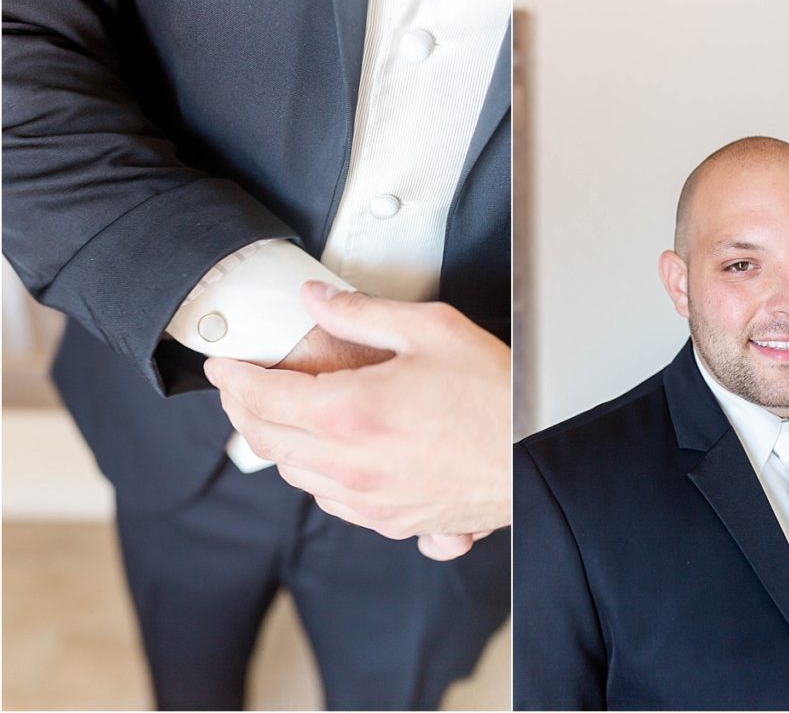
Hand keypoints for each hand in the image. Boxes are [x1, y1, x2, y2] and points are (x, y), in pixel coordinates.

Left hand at [204, 281, 510, 560]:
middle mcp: (349, 465)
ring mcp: (367, 500)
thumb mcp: (431, 330)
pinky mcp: (389, 522)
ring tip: (276, 416)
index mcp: (351, 412)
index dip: (233, 377)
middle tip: (237, 388)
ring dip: (274, 443)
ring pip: (292, 474)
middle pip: (265, 439)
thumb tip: (316, 298)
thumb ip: (362, 313)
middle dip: (240, 410)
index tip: (221, 365)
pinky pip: (329, 499)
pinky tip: (325, 453)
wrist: (536, 457)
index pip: (262, 396)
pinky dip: (312, 473)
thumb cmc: (496, 395)